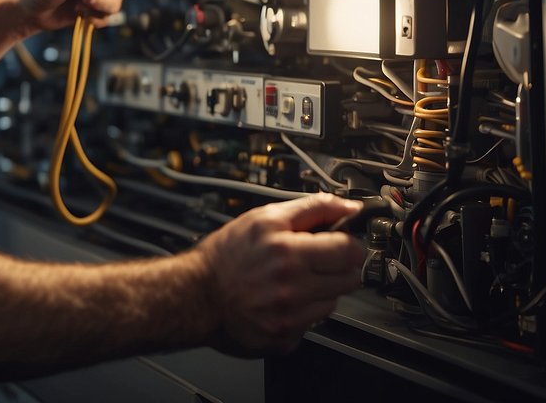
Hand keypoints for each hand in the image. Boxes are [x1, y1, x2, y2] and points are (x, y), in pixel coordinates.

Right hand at [193, 194, 365, 354]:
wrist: (196, 295)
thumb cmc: (226, 255)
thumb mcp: (264, 218)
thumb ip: (311, 208)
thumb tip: (348, 206)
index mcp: (288, 252)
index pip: (350, 250)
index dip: (349, 243)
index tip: (340, 241)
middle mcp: (291, 287)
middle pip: (349, 279)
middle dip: (338, 267)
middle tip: (315, 261)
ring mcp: (289, 317)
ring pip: (333, 302)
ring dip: (320, 291)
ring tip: (293, 281)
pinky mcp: (284, 338)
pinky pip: (312, 324)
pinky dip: (302, 313)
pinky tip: (282, 301)